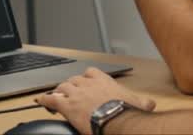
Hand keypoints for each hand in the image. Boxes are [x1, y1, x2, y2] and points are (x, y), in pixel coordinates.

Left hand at [36, 68, 155, 134]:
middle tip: (69, 93)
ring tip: (56, 97)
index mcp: (103, 81)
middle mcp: (87, 84)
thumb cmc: (126, 112)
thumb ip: (143, 102)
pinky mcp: (66, 105)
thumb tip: (151, 104)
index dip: (85, 78)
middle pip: (73, 80)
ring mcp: (75, 93)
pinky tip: (40, 101)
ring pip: (61, 87)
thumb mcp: (139, 103)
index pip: (90, 72)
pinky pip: (51, 99)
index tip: (84, 82)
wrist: (116, 119)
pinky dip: (44, 100)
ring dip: (58, 92)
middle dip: (70, 85)